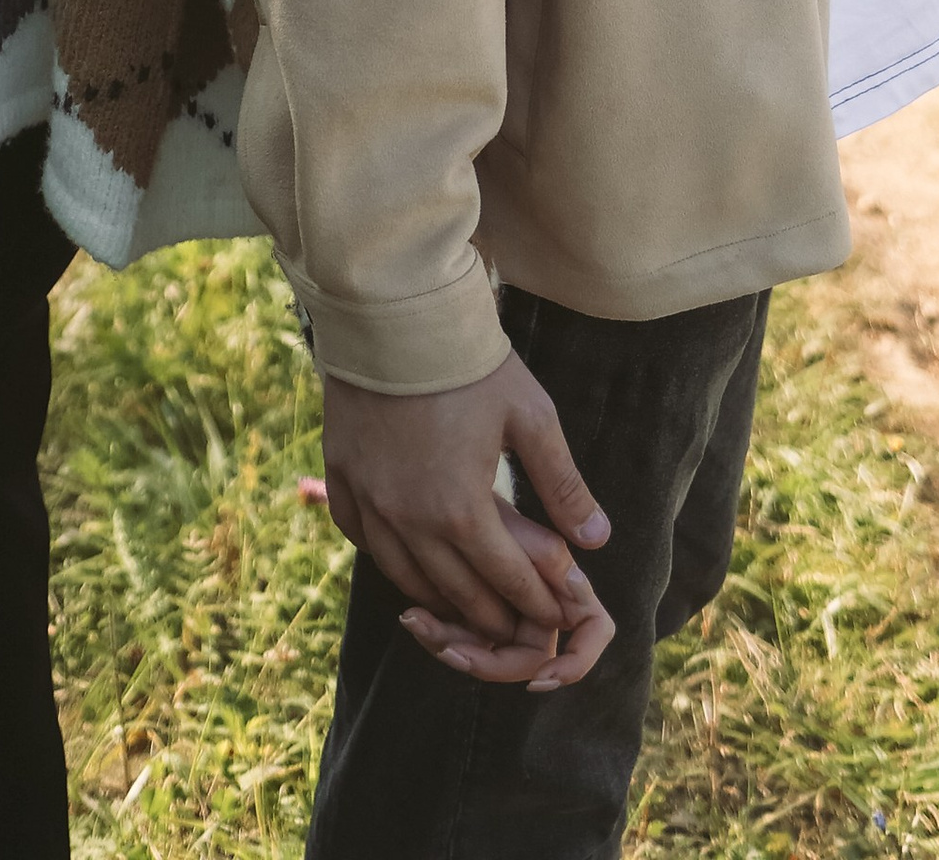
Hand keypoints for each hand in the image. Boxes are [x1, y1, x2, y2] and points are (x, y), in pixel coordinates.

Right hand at [321, 357, 616, 690]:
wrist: (394, 313)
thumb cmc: (469, 363)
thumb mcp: (531, 417)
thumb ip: (563, 485)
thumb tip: (597, 540)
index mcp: (461, 512)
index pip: (506, 583)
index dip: (536, 605)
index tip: (553, 619)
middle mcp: (409, 521)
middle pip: (457, 594)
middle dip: (493, 617)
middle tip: (516, 625)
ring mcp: (369, 501)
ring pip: (405, 579)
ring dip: (441, 600)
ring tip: (466, 606)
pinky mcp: (340, 476)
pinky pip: (361, 540)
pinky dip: (388, 558)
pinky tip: (404, 559)